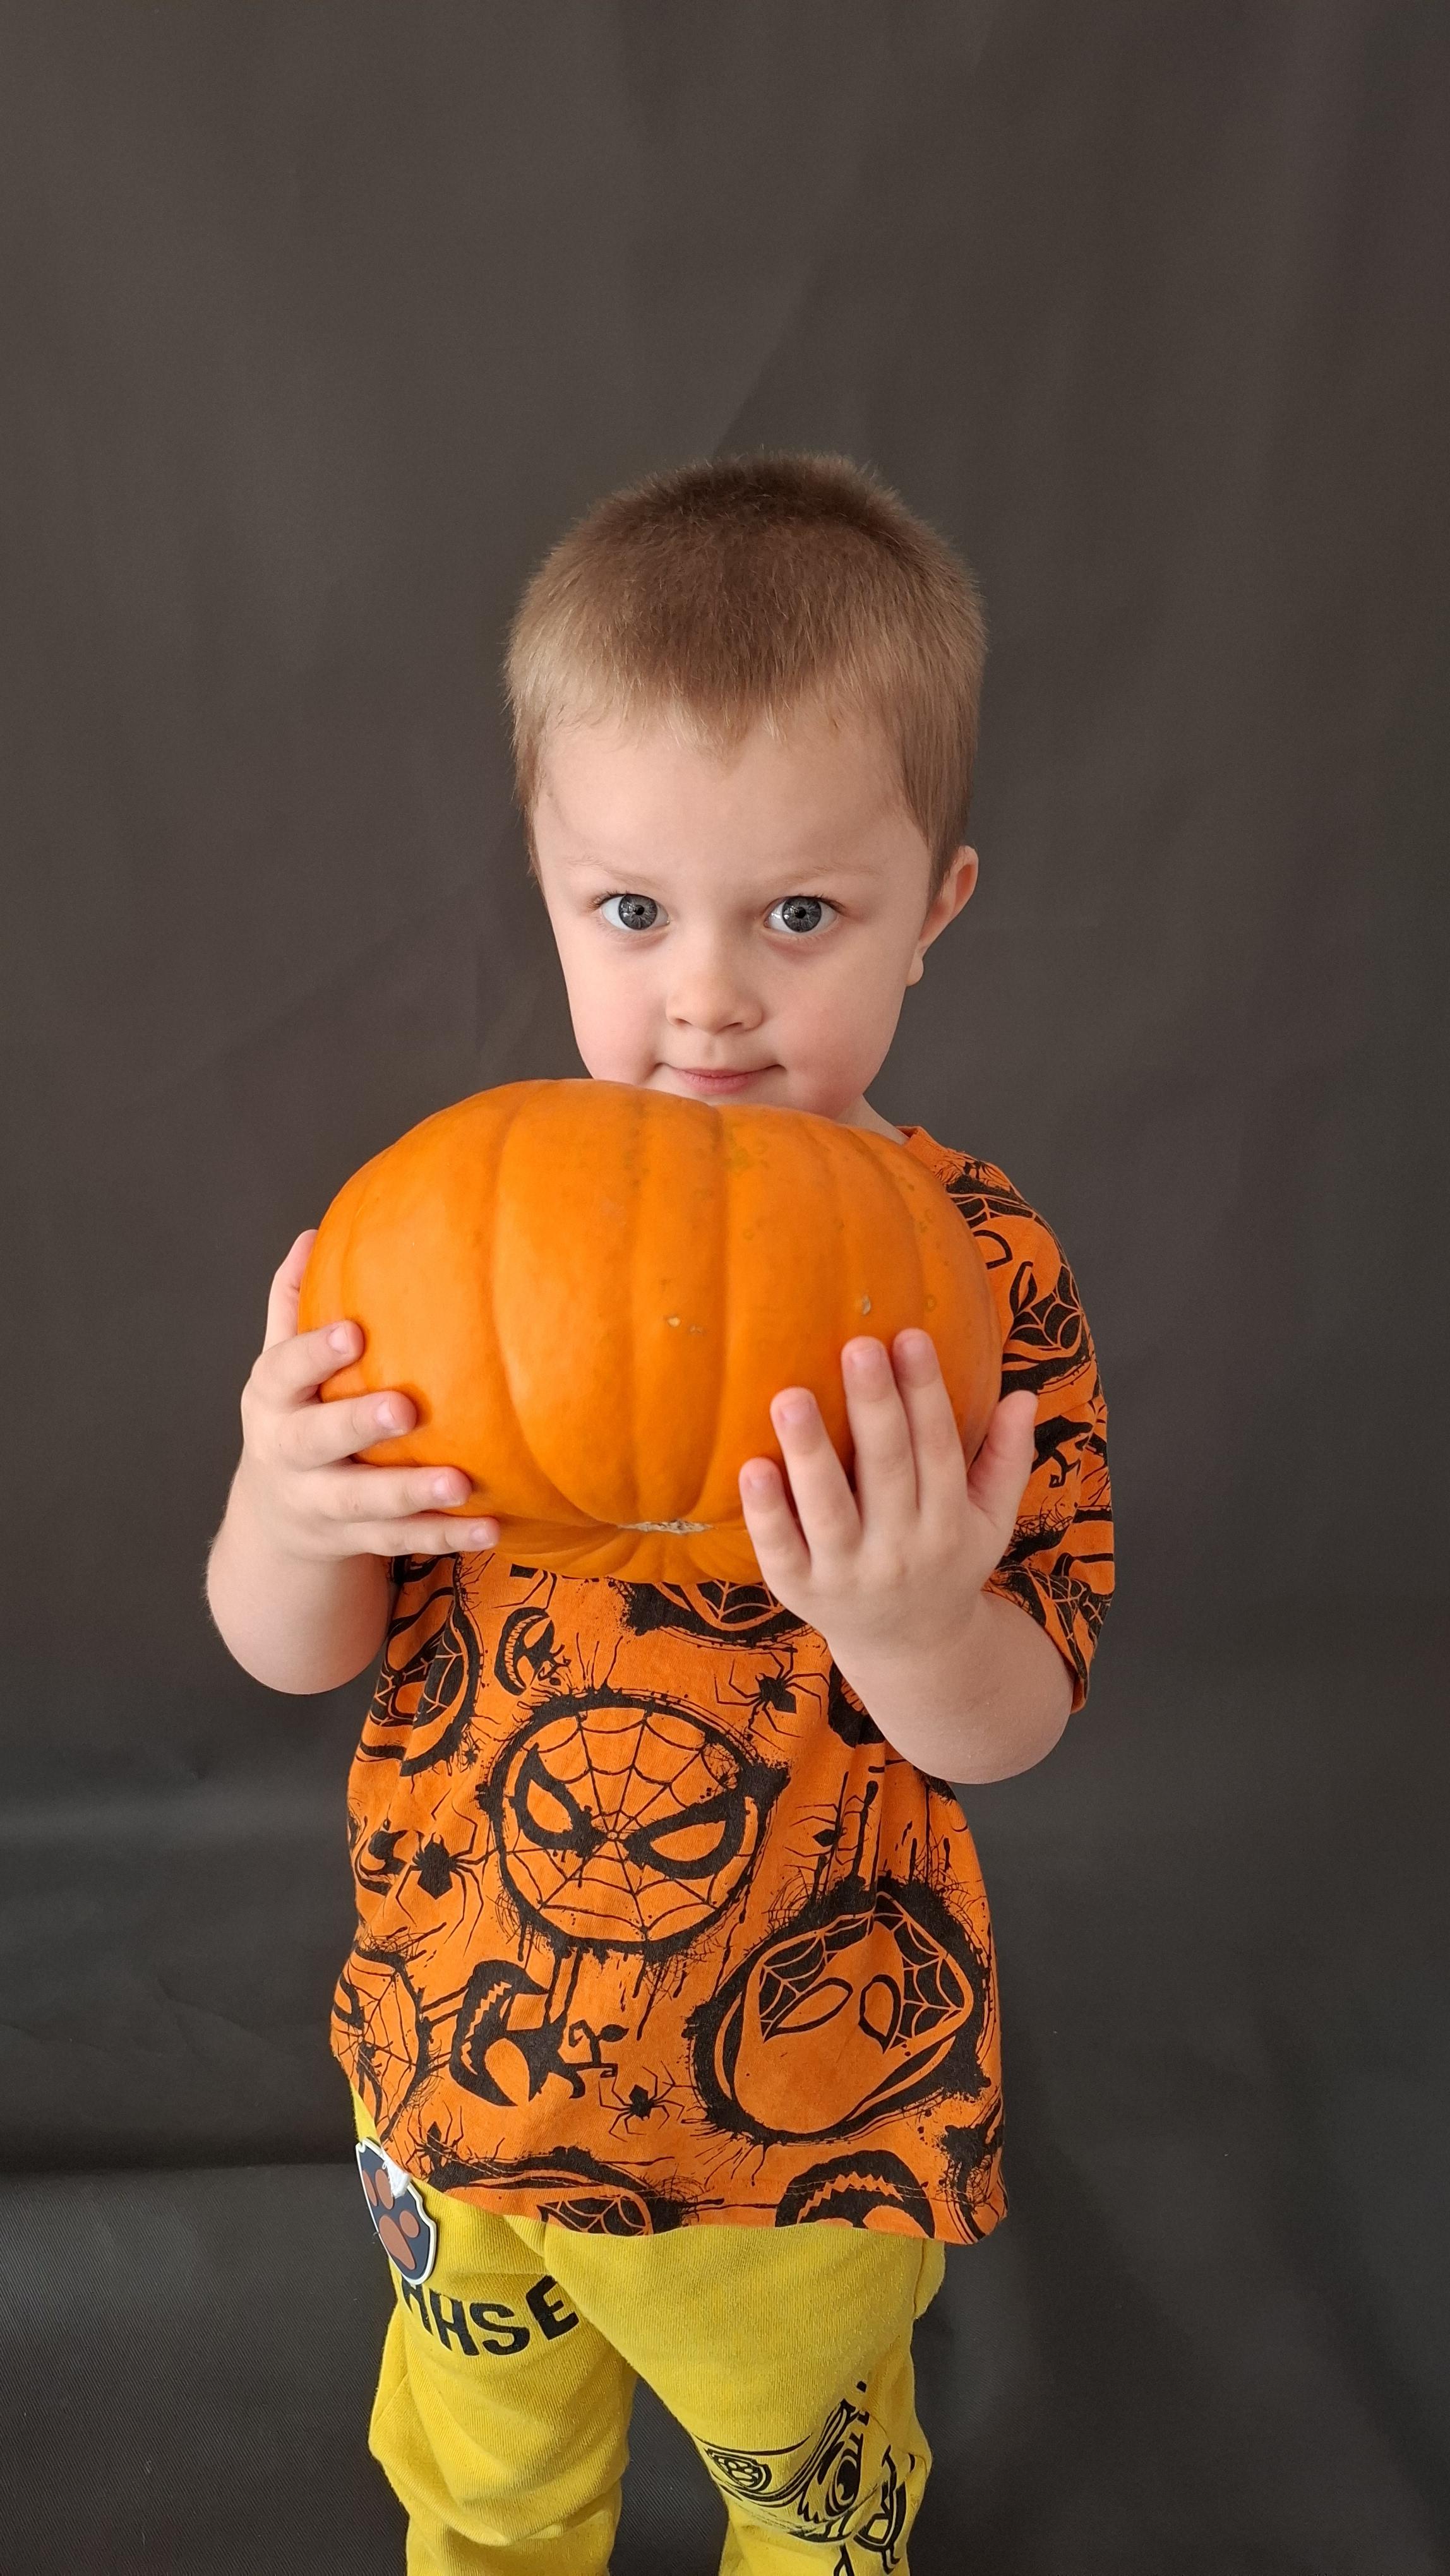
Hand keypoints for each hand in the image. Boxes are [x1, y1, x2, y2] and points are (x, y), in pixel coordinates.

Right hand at [232, 1230, 498, 1562]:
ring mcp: (318, 1503)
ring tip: (461, 1484)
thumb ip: (292, 1305)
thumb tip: (313, 1234)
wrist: (273, 1522)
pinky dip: (444, 1535)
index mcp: (272, 1399)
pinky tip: (490, 1526)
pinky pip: (401, 1541)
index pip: (284, 1371)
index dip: (314, 1354)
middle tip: (406, 1409)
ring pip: (363, 1502)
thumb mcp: (280, 1368)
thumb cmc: (293, 1417)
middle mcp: (287, 1453)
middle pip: (317, 1440)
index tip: (353, 1334)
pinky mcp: (353, 1541)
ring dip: (411, 1493)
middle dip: (358, 1424)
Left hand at [737, 1330, 1037, 1677]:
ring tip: (789, 1396)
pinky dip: (766, 1513)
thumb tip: (1024, 1394)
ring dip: (810, 1453)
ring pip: (829, 1510)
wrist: (911, 1651)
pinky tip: (751, 1466)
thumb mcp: (992, 1521)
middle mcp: (901, 1549)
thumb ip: (1008, 1458)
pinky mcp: (801, 1591)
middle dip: (874, 1408)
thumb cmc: (946, 1563)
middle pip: (887, 1470)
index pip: (938, 1449)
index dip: (925, 1393)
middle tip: (857, 1346)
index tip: (910, 1336)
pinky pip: (780, 1551)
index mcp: (949, 1523)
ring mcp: (848, 1573)